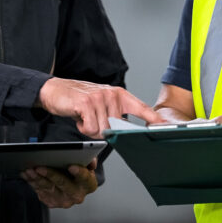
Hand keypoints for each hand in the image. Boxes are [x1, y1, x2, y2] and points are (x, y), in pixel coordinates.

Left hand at [21, 159, 97, 208]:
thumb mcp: (87, 162)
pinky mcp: (51, 202)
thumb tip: (90, 161)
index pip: (85, 178)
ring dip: (37, 178)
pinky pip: (39, 191)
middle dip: (51, 175)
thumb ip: (90, 158)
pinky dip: (32, 182)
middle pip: (63, 184)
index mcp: (89, 185)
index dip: (79, 173)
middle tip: (40, 167)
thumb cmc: (78, 168)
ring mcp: (63, 201)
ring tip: (29, 169)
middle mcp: (77, 195)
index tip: (71, 166)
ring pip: (48, 188)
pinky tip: (26, 174)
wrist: (72, 183)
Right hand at [37, 78, 162, 137]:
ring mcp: (100, 98)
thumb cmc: (81, 100)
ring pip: (102, 131)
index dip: (154, 119)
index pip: (141, 108)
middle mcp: (112, 95)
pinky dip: (82, 127)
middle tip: (92, 119)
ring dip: (90, 128)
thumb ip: (116, 115)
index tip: (165, 127)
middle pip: (116, 128)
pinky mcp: (87, 103)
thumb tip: (125, 132)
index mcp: (120, 95)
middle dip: (102, 129)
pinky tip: (79, 117)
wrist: (56, 90)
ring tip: (84, 116)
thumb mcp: (102, 104)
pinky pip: (90, 128)